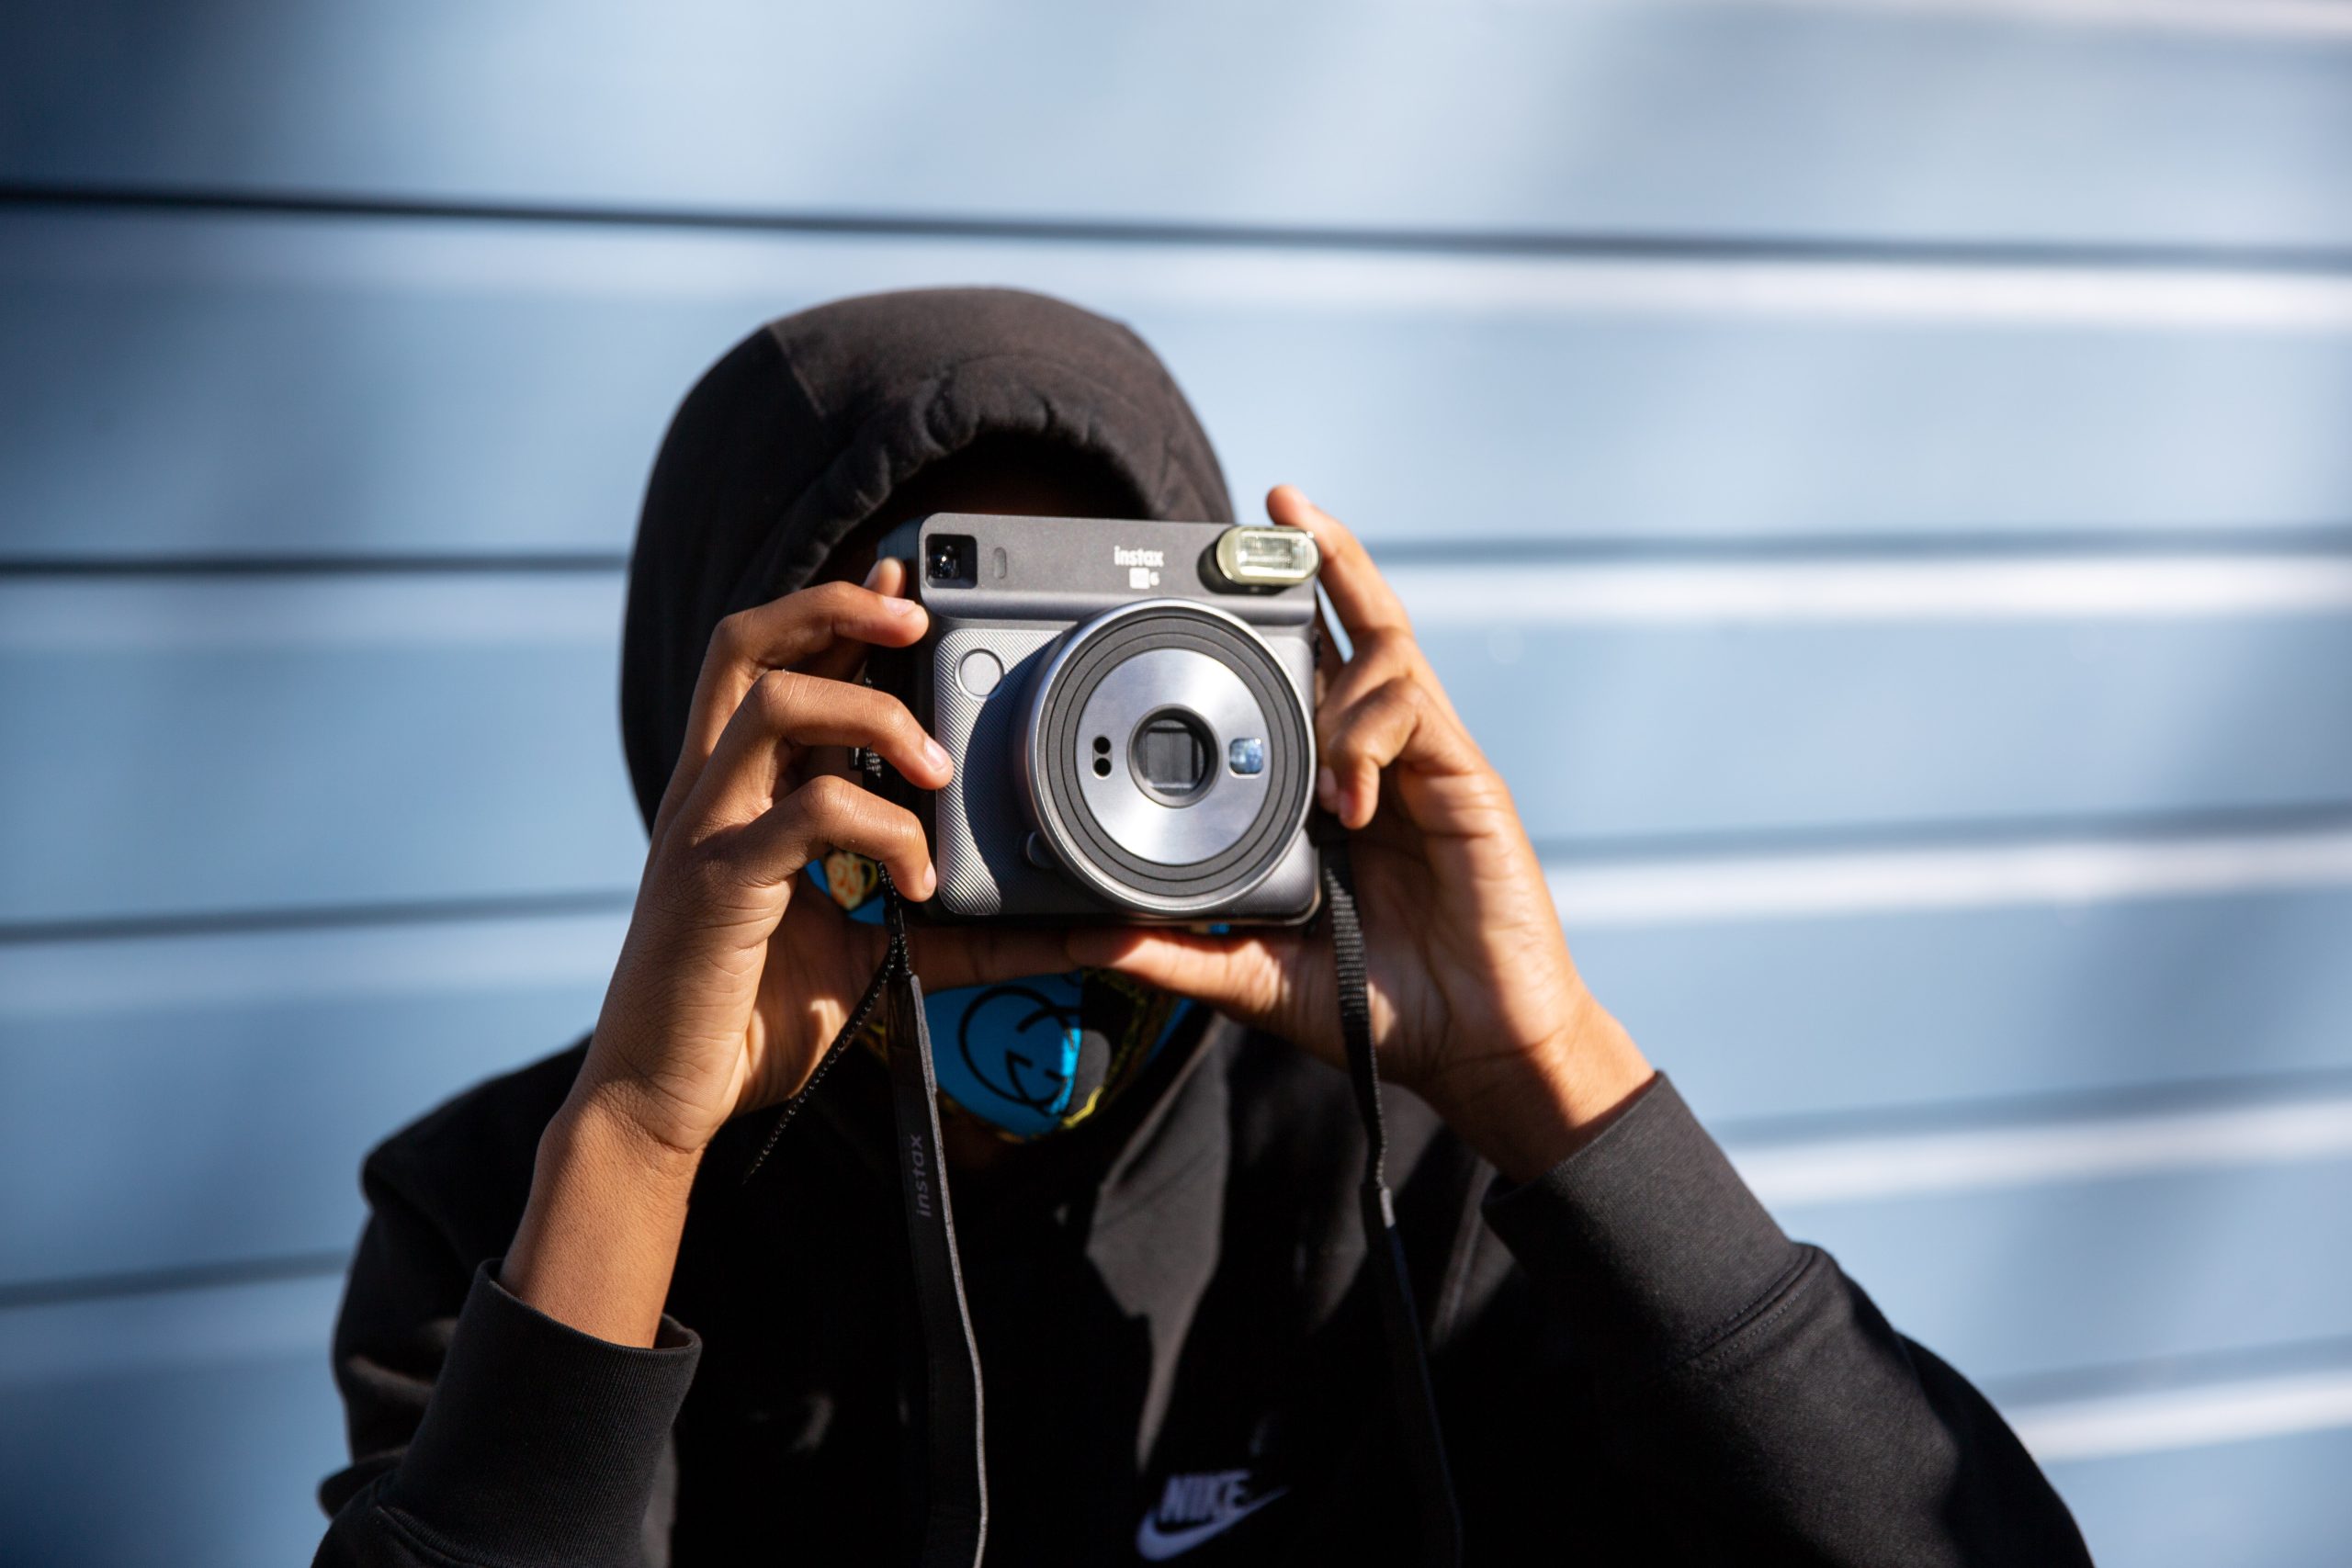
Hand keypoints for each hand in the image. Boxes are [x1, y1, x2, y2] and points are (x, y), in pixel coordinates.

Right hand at [508, 560, 1066, 1344]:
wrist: (665, 1098)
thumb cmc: (750, 1019)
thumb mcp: (874, 957)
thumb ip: (959, 934)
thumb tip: (1073, 934)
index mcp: (736, 792)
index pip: (774, 664)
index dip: (837, 613)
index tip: (908, 590)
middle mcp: (711, 793)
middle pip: (748, 645)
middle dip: (834, 609)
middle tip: (916, 620)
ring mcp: (704, 830)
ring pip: (772, 704)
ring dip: (870, 713)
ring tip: (936, 766)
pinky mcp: (714, 883)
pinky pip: (802, 815)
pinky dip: (878, 828)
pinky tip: (916, 875)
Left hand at [1070, 488, 1651, 1179]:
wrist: (1478, 1048)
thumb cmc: (1380, 1006)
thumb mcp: (1257, 977)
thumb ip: (1177, 953)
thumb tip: (1087, 940)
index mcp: (1326, 789)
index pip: (1296, 678)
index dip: (1266, 614)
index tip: (1212, 565)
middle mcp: (1373, 758)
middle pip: (1352, 626)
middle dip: (1322, 557)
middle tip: (1279, 507)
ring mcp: (1422, 760)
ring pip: (1387, 647)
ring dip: (1340, 662)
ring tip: (1307, 746)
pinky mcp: (1466, 776)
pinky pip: (1413, 707)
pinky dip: (1367, 736)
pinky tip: (1348, 800)